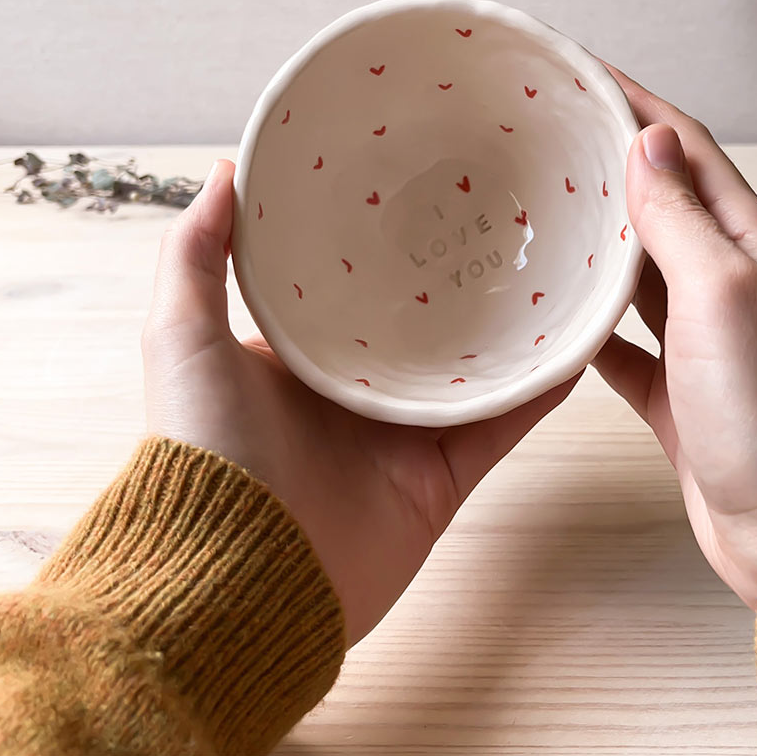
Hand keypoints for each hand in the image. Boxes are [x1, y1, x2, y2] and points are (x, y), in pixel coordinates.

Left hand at [141, 160, 578, 645]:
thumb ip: (195, 256)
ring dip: (514, 326)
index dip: (385, 238)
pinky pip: (504, 423)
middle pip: (426, 321)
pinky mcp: (444, 476)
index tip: (420, 182)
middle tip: (503, 212)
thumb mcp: (182, 337)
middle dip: (460, 275)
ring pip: (476, 367)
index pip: (354, 281)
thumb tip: (222, 173)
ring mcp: (405, 432)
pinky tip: (574, 342)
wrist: (238, 582)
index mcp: (302, 353)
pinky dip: (540, 388)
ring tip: (554, 263)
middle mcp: (359, 387)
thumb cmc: (202, 453)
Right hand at [593, 67, 756, 608]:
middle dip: (606, 160)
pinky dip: (586, 322)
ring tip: (536, 207)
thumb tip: (649, 140)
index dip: (634, 103)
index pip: (686, 148)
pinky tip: (551, 314)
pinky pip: (619, 339)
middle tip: (544, 134)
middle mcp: (726, 279)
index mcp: (749, 242)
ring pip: (636, 267)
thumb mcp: (722, 293)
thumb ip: (680, 217)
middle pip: (658, 199)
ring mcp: (698, 334)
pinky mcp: (672, 385)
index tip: (580, 73)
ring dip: (594, 235)